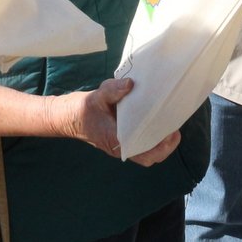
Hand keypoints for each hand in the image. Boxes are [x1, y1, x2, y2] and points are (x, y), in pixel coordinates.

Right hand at [49, 77, 180, 166]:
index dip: (161, 147)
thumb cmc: (82, 109)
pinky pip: (142, 143)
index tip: (171, 133)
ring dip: (160, 142)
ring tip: (169, 123)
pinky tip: (157, 119)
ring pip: (147, 152)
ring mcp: (122, 145)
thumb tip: (131, 84)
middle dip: (166, 146)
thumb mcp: (96, 96)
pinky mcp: (122, 139)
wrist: (67, 117)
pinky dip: (152, 136)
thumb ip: (113, 90)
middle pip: (150, 157)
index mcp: (117, 141)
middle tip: (174, 128)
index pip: (145, 154)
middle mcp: (122, 147)